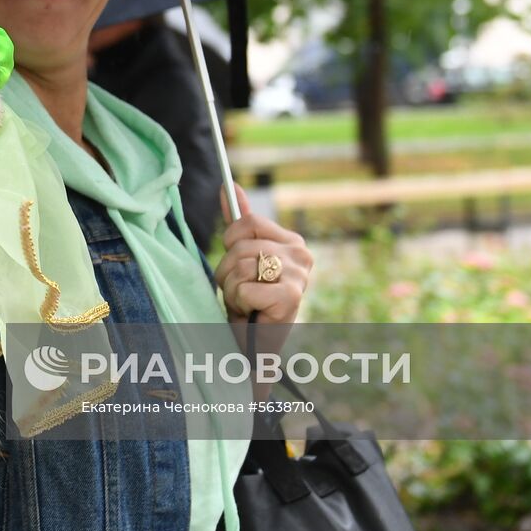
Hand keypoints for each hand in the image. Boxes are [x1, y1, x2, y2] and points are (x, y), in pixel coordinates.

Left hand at [214, 184, 312, 327]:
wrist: (256, 344)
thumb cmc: (249, 301)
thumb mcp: (242, 258)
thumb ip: (238, 224)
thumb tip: (229, 185)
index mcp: (292, 242)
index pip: (249, 221)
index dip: (232, 243)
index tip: (238, 264)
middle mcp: (302, 255)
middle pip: (241, 246)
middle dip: (228, 271)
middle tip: (240, 291)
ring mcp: (299, 276)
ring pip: (240, 266)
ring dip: (231, 289)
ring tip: (245, 302)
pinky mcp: (292, 298)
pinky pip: (244, 289)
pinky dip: (239, 304)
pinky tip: (252, 313)